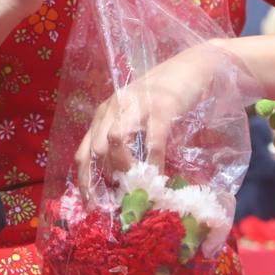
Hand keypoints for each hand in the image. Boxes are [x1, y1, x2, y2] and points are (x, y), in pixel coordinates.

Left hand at [74, 44, 226, 193]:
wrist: (191, 69)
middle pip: (96, 149)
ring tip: (137, 184)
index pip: (84, 152)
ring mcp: (136, 106)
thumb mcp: (134, 118)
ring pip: (116, 141)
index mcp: (103, 114)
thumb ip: (124, 142)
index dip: (84, 181)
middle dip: (103, 179)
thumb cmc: (161, 98)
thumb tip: (119, 181)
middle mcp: (113, 108)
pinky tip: (159, 174)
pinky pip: (152, 140)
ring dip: (124, 167)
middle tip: (118, 200)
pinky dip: (153, 161)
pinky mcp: (160, 107)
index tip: (91, 205)